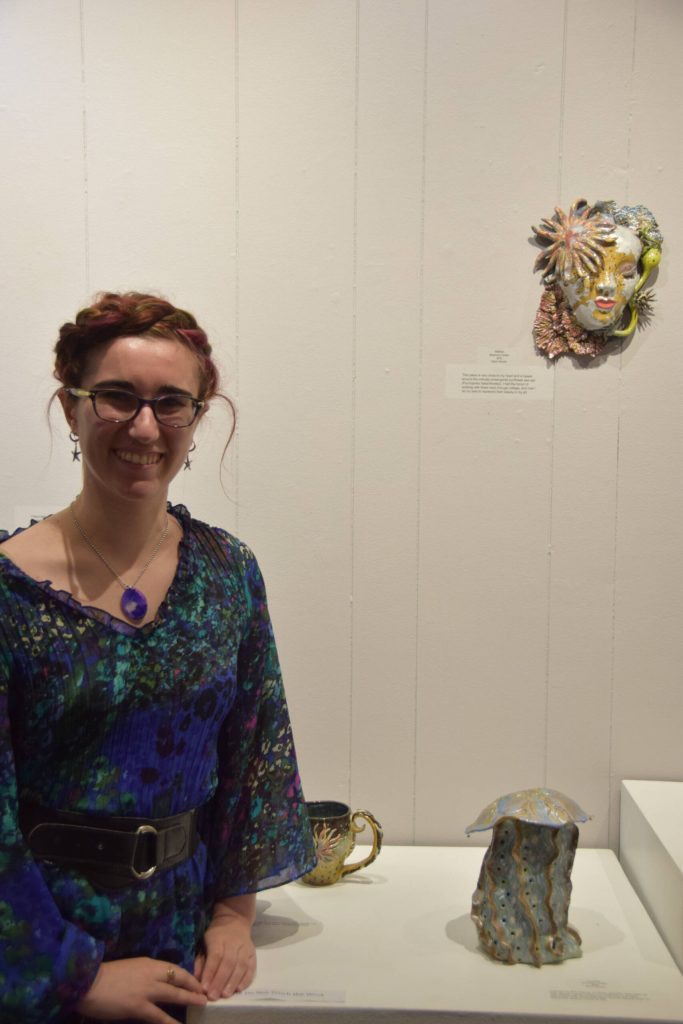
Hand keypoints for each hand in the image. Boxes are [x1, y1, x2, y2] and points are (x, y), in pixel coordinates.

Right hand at [74, 957, 207, 1022]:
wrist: (87, 982)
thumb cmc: (104, 976)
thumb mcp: (130, 968)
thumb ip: (144, 973)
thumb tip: (156, 982)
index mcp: (148, 963)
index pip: (174, 968)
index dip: (188, 976)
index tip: (197, 982)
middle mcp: (151, 974)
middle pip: (179, 978)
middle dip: (194, 986)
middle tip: (206, 993)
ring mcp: (146, 990)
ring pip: (174, 995)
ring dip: (190, 1000)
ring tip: (202, 1005)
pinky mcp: (138, 1007)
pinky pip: (159, 1016)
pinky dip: (171, 1023)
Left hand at [195, 894, 256, 999]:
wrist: (234, 920)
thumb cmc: (216, 934)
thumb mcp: (204, 941)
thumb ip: (200, 960)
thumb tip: (196, 979)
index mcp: (218, 938)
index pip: (215, 956)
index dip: (210, 972)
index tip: (204, 988)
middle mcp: (234, 942)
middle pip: (228, 963)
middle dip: (220, 981)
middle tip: (213, 996)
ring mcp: (245, 947)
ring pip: (240, 965)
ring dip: (233, 982)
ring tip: (225, 995)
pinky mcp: (253, 953)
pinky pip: (251, 967)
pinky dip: (246, 979)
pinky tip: (239, 989)